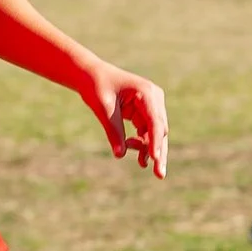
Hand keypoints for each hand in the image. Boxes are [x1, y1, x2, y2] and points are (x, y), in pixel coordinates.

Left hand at [84, 62, 168, 179]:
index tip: (154, 158)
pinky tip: (139, 158)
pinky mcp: (145, 114)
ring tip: (143, 165)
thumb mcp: (103, 109)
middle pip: (160, 130)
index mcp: (146, 93)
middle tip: (159, 175)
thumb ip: (113, 131)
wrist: (91, 76)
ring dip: (150, 150)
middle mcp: (154, 99)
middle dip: (158, 152)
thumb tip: (120, 154)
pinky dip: (143, 145)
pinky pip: (147, 134)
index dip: (155, 141)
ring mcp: (151, 107)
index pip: (154, 121)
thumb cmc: (97, 87)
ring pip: (156, 134)